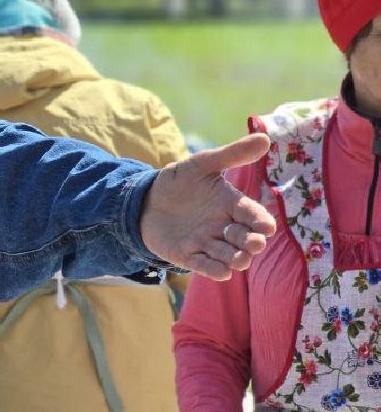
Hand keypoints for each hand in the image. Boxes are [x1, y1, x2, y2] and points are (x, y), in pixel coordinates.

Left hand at [139, 132, 275, 279]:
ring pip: (228, 255)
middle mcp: (224, 226)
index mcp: (231, 204)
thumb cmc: (178, 181)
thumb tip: (265, 138)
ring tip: (240, 260)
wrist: (145, 199)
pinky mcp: (189, 255)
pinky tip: (222, 272)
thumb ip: (231, 154)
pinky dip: (214, 270)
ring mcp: (207, 242)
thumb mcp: (201, 164)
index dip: (261, 221)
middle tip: (254, 244)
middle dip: (251, 243)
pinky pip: (205, 266)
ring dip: (236, 259)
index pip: (253, 215)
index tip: (266, 227)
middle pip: (244, 238)